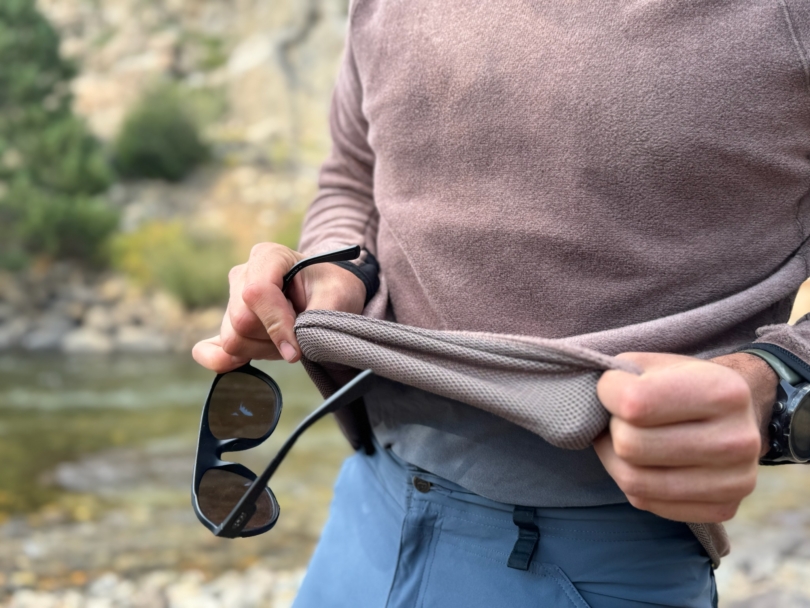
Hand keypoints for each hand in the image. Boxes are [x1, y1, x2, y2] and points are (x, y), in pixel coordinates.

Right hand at [192, 242, 366, 372]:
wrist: (328, 291)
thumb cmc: (333, 288)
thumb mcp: (336, 296)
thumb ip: (314, 319)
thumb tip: (289, 351)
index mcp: (268, 256)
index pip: (257, 292)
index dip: (276, 324)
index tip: (296, 350)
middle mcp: (243, 275)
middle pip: (241, 321)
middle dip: (273, 338)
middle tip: (299, 335)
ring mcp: (232, 299)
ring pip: (233, 339)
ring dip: (264, 349)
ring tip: (288, 338)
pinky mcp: (229, 323)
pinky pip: (212, 349)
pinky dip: (222, 361)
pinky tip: (241, 363)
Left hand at [594, 352, 776, 522]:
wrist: (736, 414)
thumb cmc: (684, 383)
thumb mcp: (658, 362)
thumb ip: (622, 374)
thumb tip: (586, 402)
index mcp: (723, 392)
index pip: (635, 403)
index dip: (608, 392)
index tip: (611, 387)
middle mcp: (737, 440)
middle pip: (631, 446)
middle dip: (613, 428)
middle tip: (618, 418)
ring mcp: (735, 481)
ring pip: (634, 481)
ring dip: (614, 458)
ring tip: (621, 440)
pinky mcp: (723, 510)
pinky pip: (647, 503)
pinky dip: (633, 482)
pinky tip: (644, 463)